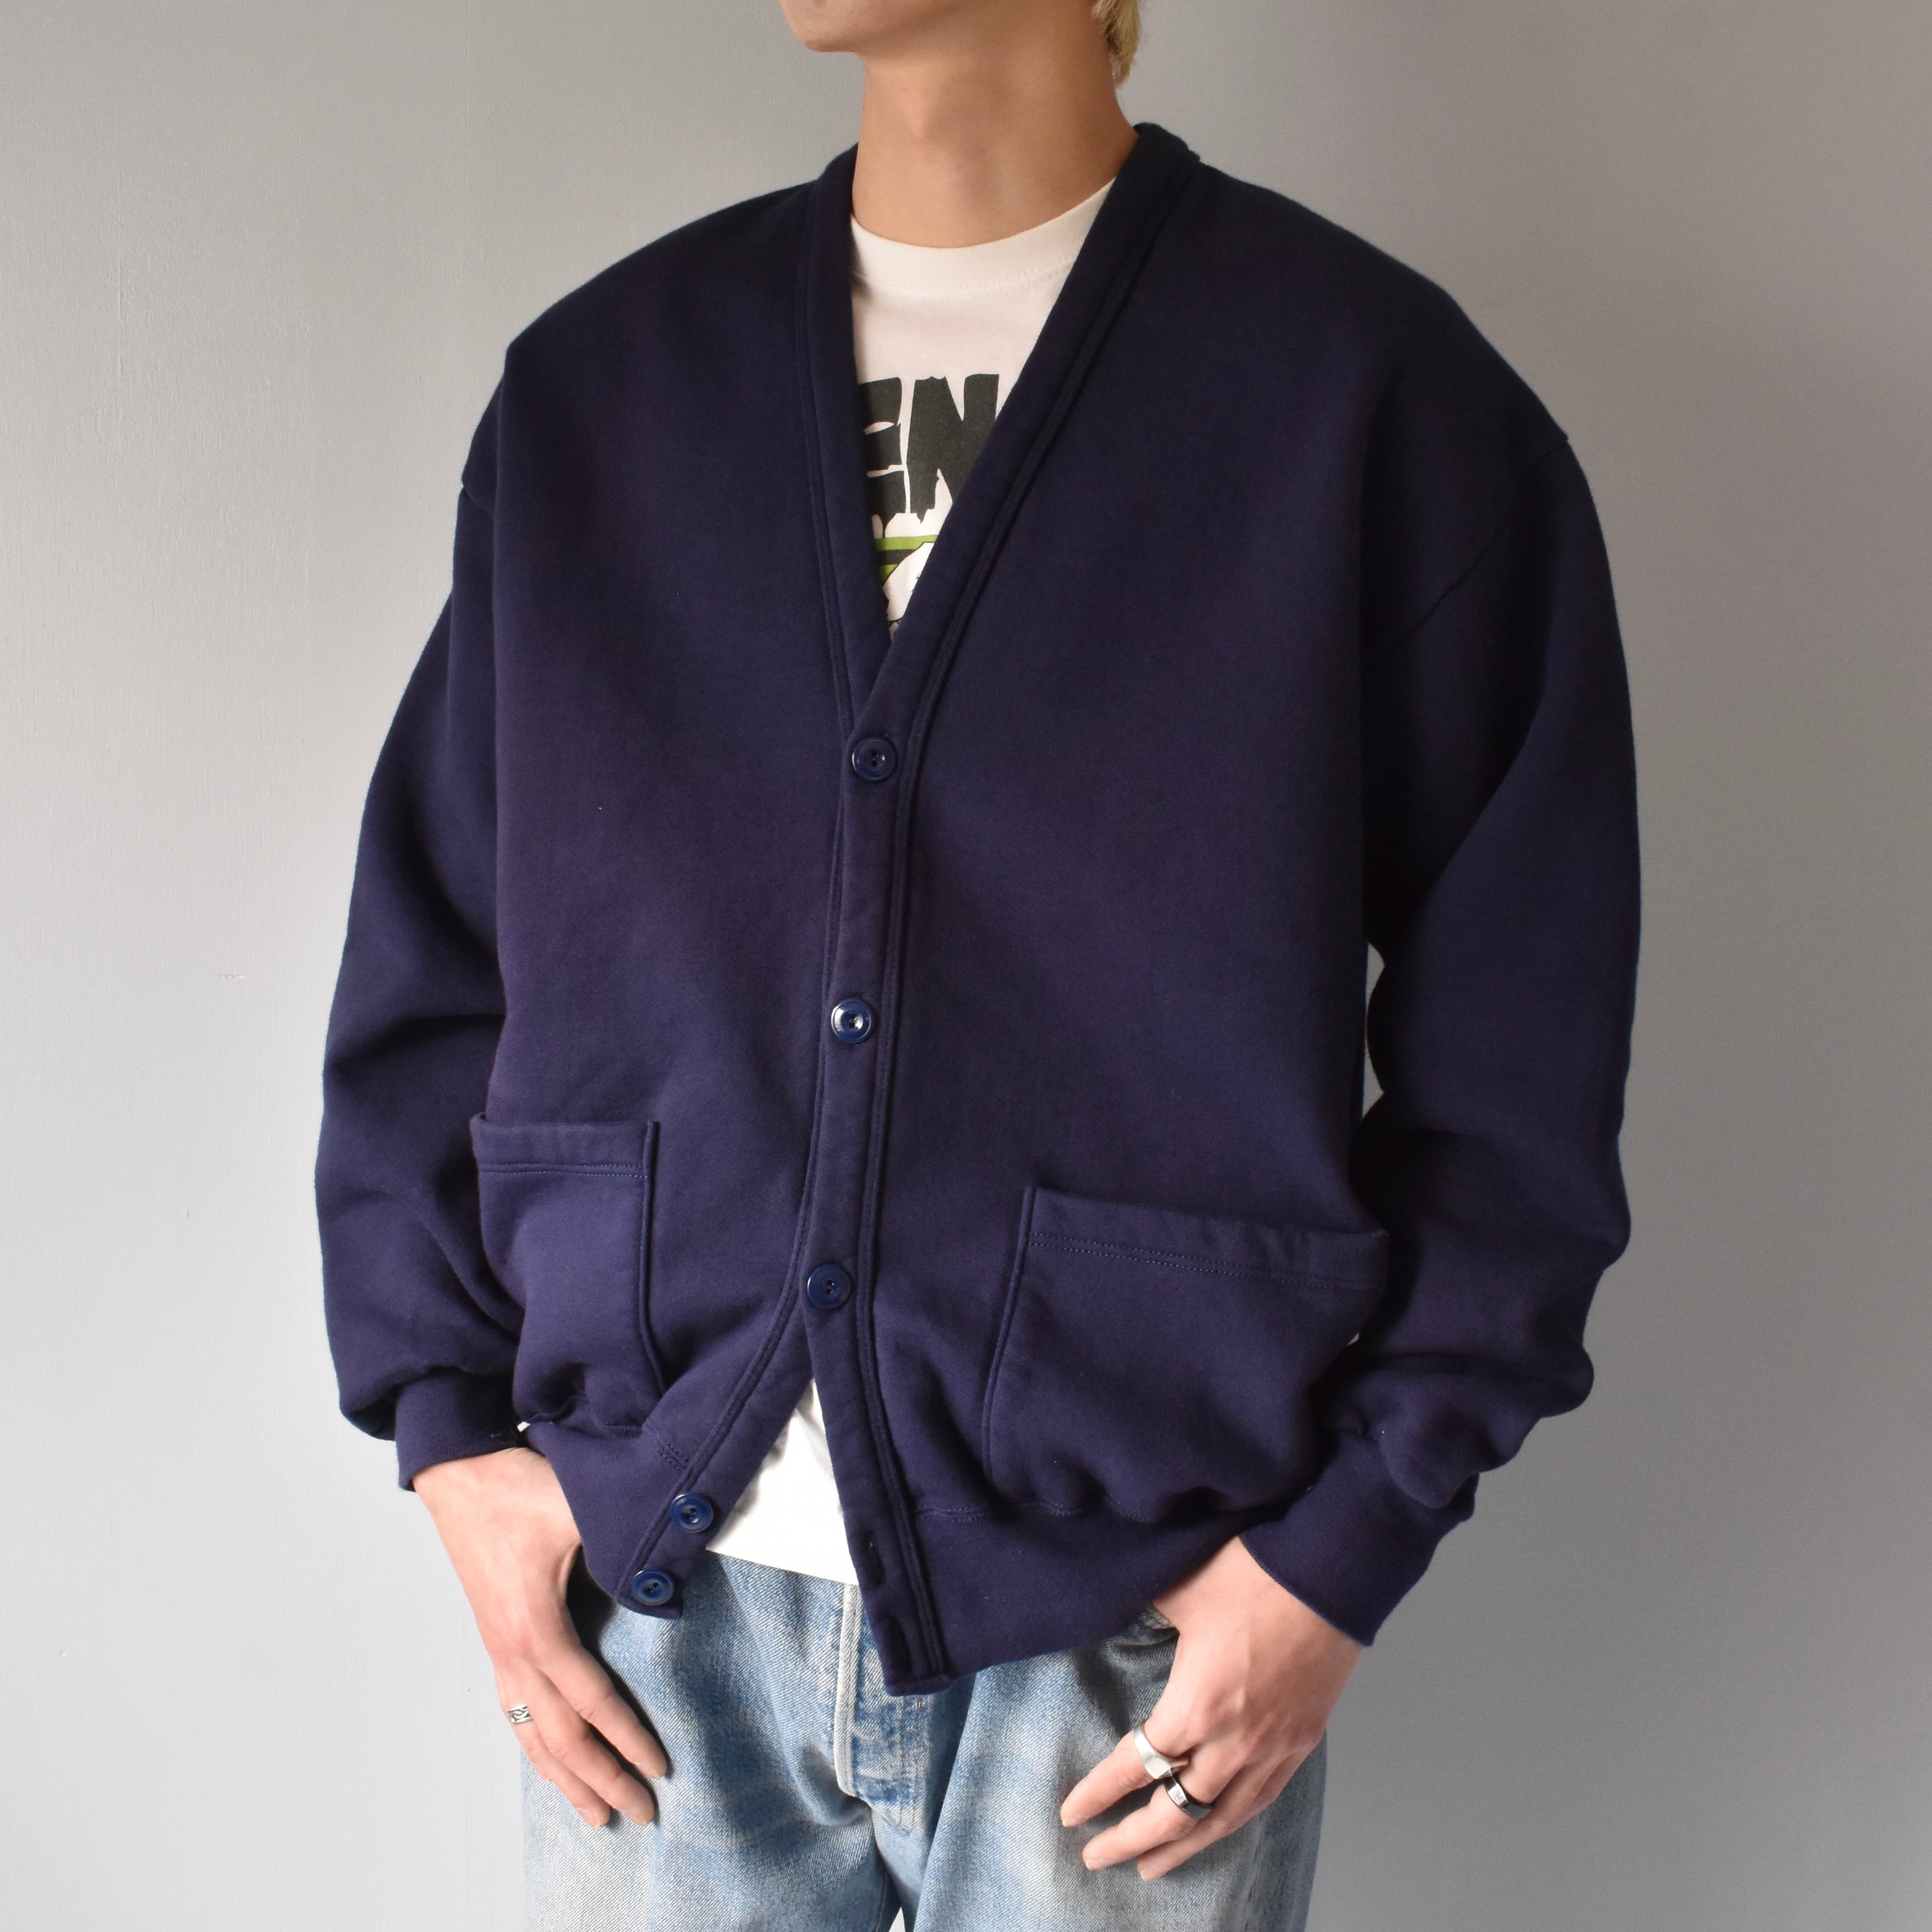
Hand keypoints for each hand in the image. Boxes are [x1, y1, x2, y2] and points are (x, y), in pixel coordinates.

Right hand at [414, 1445, 666, 1827]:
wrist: (461, 1472)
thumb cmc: (518, 1487)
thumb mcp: (579, 1510)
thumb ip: (623, 1544)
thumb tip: (670, 1564)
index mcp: (537, 1628)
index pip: (591, 1702)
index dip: (627, 1738)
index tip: (660, 1769)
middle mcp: (513, 1651)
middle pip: (560, 1737)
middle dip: (601, 1779)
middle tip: (641, 1814)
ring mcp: (498, 1650)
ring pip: (531, 1734)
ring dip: (565, 1778)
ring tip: (595, 1815)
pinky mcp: (494, 1640)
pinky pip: (514, 1711)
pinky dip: (535, 1748)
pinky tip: (549, 1764)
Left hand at [1059, 1536, 1360, 1878]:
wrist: (1327, 1574)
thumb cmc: (1252, 1576)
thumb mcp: (1179, 1590)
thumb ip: (1142, 1614)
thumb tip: (1110, 1607)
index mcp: (1196, 1707)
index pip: (1135, 1767)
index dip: (1099, 1792)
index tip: (1070, 1813)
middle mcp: (1233, 1742)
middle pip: (1173, 1811)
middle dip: (1129, 1839)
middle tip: (1094, 1857)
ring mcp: (1272, 1748)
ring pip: (1219, 1819)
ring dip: (1180, 1847)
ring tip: (1150, 1867)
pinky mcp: (1300, 1742)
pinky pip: (1260, 1800)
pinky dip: (1229, 1823)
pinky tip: (1214, 1829)